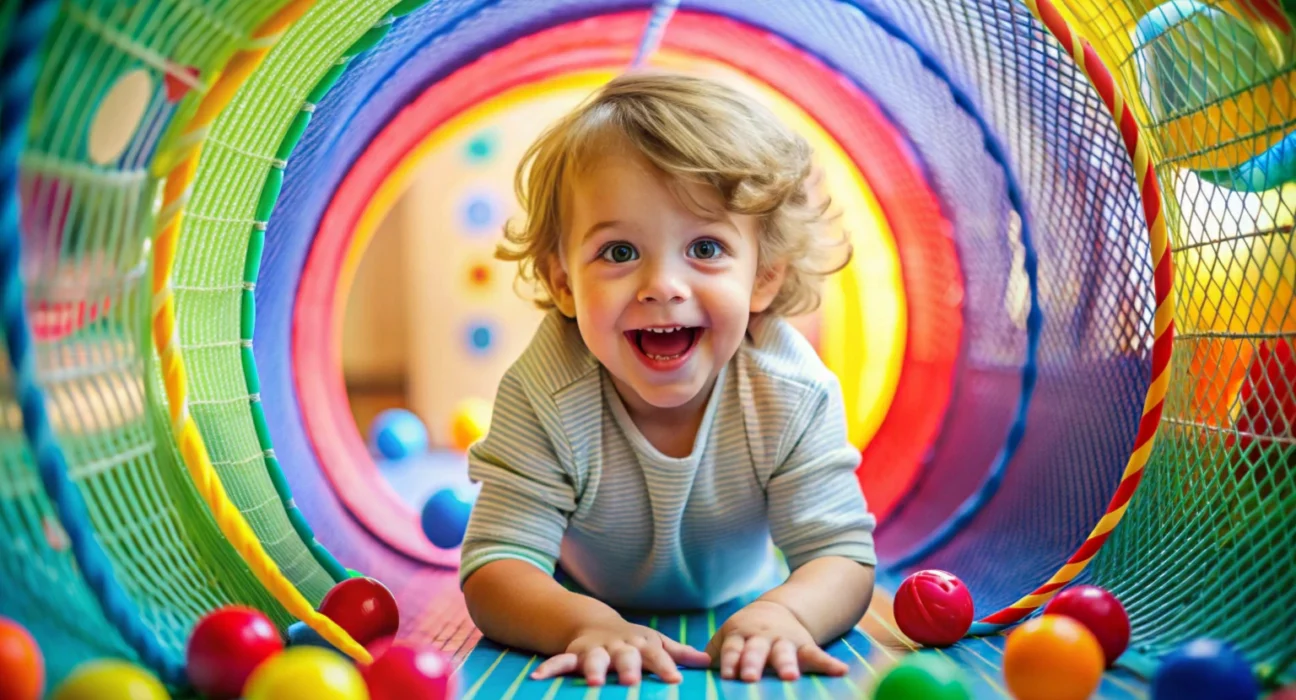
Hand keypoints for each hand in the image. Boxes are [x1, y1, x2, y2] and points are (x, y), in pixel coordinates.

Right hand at [530, 619, 710, 685]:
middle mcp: (618, 646)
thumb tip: (707, 661)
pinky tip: (537, 680)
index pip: (657, 656)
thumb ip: (678, 653)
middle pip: (625, 656)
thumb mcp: (655, 642)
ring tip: (595, 682)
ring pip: (594, 659)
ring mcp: (595, 650)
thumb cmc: (632, 641)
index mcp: (641, 644)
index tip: (675, 680)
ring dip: (594, 669)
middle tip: (632, 682)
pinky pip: (560, 662)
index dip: (666, 667)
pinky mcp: (574, 655)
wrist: (595, 623)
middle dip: (628, 668)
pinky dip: (549, 669)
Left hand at [703, 600, 848, 681]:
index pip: (732, 649)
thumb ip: (714, 654)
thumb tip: (690, 668)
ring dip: (787, 663)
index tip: (727, 675)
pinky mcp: (804, 645)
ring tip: (790, 676)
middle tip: (749, 677)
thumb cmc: (745, 633)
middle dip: (753, 663)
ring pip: (784, 652)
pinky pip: (817, 655)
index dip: (730, 661)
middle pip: (756, 651)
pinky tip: (841, 672)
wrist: (776, 610)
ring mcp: (784, 641)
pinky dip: (829, 664)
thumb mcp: (727, 637)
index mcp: (740, 636)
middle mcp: (761, 638)